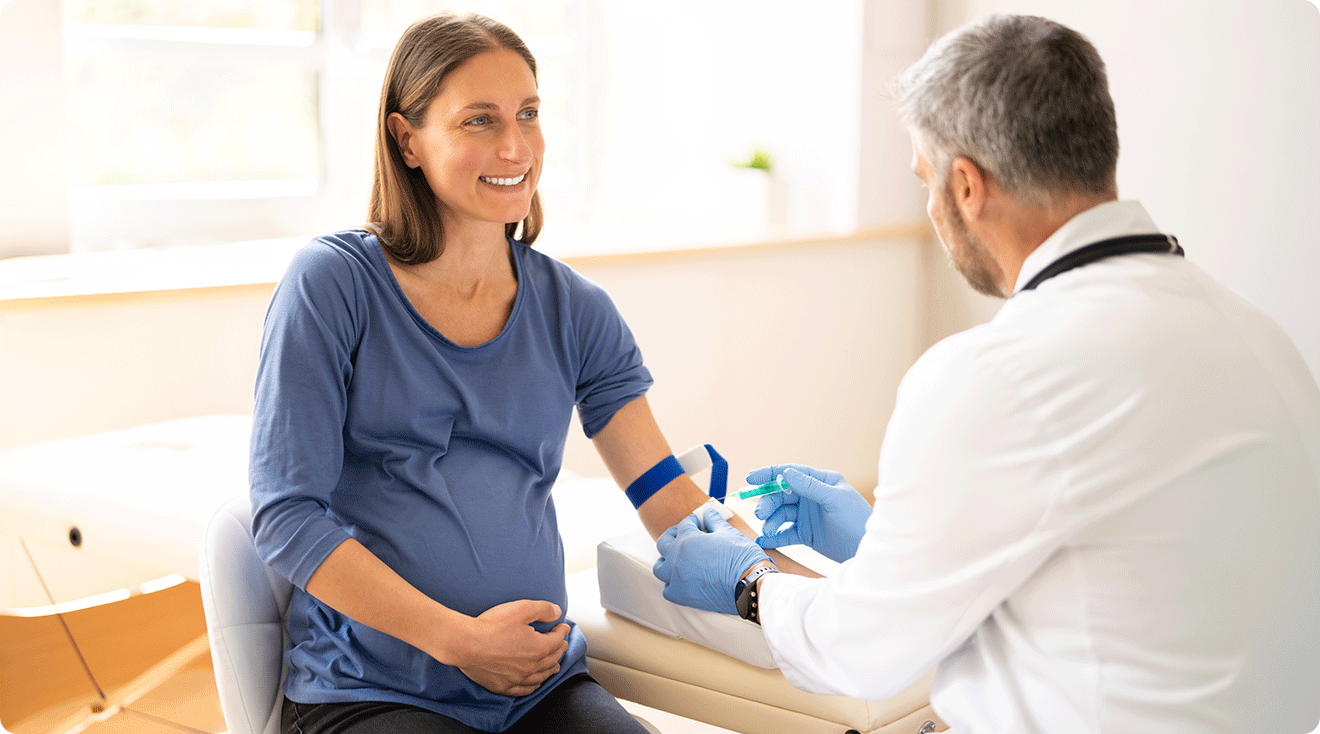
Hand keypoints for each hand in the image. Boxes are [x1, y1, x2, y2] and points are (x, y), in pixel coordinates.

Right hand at [452, 600, 569, 696]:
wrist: (464, 643)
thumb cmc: (491, 625)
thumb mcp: (521, 609)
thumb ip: (543, 609)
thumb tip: (558, 612)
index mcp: (538, 648)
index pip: (556, 640)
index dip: (562, 631)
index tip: (563, 626)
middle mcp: (531, 667)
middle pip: (551, 659)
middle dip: (559, 650)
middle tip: (562, 643)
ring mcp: (517, 678)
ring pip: (541, 676)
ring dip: (550, 669)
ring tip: (556, 665)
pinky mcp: (502, 686)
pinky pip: (524, 690)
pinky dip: (534, 686)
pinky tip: (535, 683)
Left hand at [653, 508, 770, 613]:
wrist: (751, 586)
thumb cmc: (742, 558)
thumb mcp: (728, 532)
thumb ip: (713, 521)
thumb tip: (707, 514)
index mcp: (687, 540)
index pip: (684, 525)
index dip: (692, 521)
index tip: (698, 522)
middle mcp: (677, 559)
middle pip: (664, 543)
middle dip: (673, 535)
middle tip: (681, 534)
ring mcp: (677, 579)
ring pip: (660, 567)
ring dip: (666, 559)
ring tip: (675, 557)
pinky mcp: (683, 596)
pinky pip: (667, 589)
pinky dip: (671, 583)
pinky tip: (680, 579)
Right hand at [751, 464, 871, 562]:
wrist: (867, 550)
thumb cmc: (856, 520)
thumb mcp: (833, 499)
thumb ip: (809, 486)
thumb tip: (785, 472)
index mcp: (820, 482)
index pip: (790, 473)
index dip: (769, 474)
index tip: (750, 479)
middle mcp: (812, 497)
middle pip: (781, 495)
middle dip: (768, 502)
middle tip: (761, 514)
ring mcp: (808, 516)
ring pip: (781, 514)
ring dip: (771, 521)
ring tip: (768, 530)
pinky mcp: (806, 534)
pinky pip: (785, 533)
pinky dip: (774, 536)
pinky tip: (765, 540)